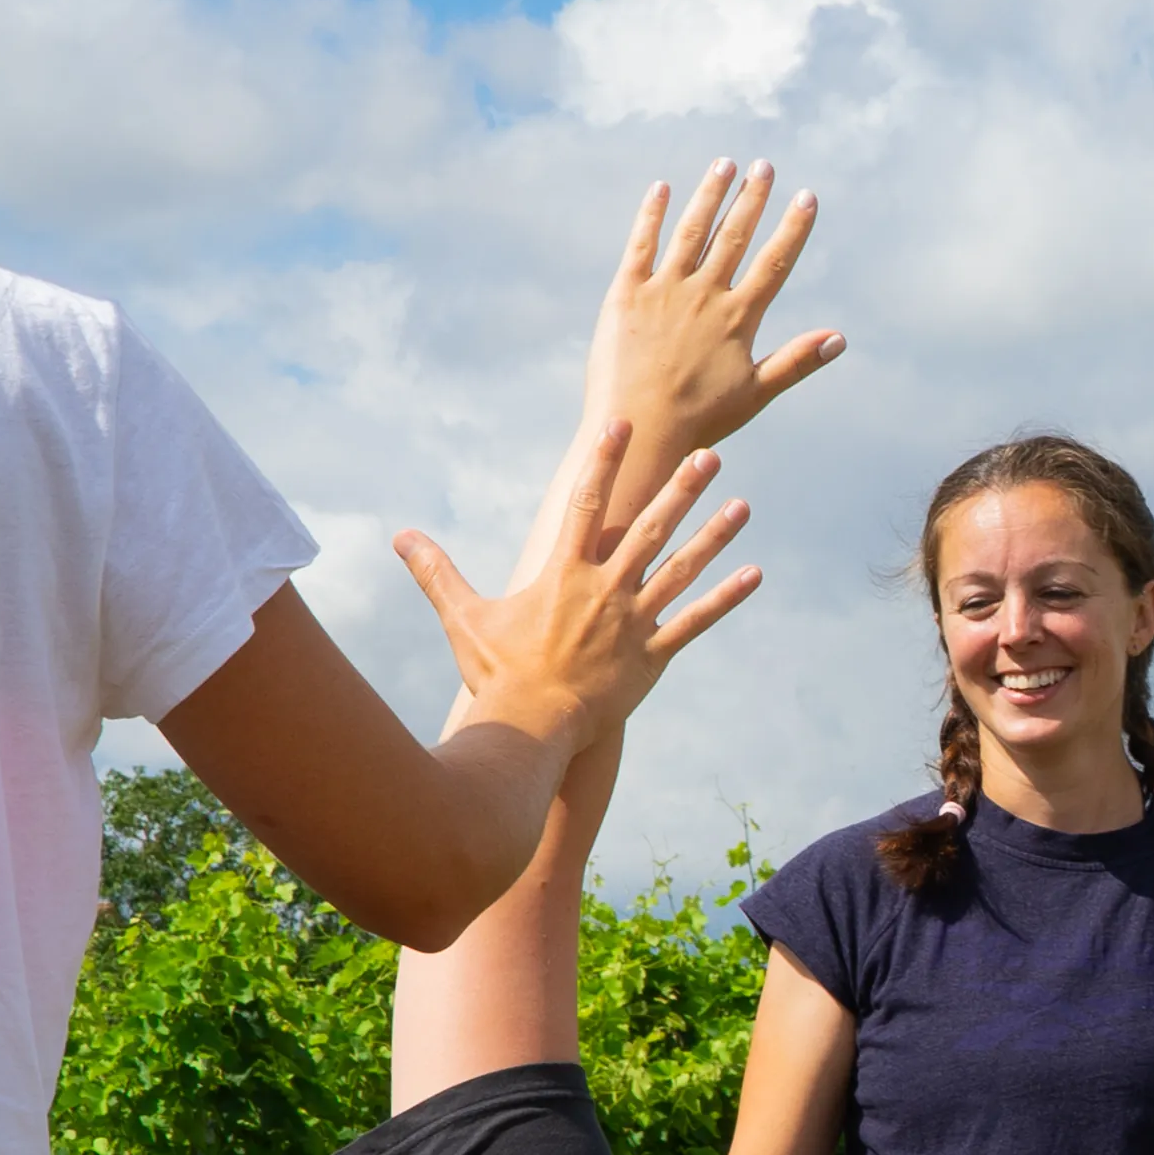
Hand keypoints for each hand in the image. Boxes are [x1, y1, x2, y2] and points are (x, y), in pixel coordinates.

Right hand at [394, 423, 755, 752]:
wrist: (531, 729)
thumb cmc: (496, 674)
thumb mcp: (463, 617)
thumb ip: (436, 572)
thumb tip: (400, 536)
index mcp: (563, 573)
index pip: (586, 502)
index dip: (604, 461)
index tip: (621, 425)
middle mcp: (606, 589)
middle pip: (650, 528)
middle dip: (681, 488)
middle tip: (710, 454)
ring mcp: (634, 622)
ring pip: (682, 569)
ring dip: (714, 535)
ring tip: (743, 504)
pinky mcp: (652, 657)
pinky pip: (695, 622)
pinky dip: (724, 599)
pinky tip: (753, 576)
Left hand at [584, 160, 841, 465]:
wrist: (637, 430)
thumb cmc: (699, 421)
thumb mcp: (755, 393)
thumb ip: (797, 361)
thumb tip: (840, 339)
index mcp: (738, 319)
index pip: (774, 262)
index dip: (793, 228)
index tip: (808, 197)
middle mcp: (704, 295)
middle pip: (734, 236)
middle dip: (752, 197)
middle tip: (764, 165)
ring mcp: (664, 291)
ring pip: (692, 230)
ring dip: (709, 194)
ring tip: (724, 163)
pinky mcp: (626, 294)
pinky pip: (641, 245)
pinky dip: (652, 215)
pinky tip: (663, 188)